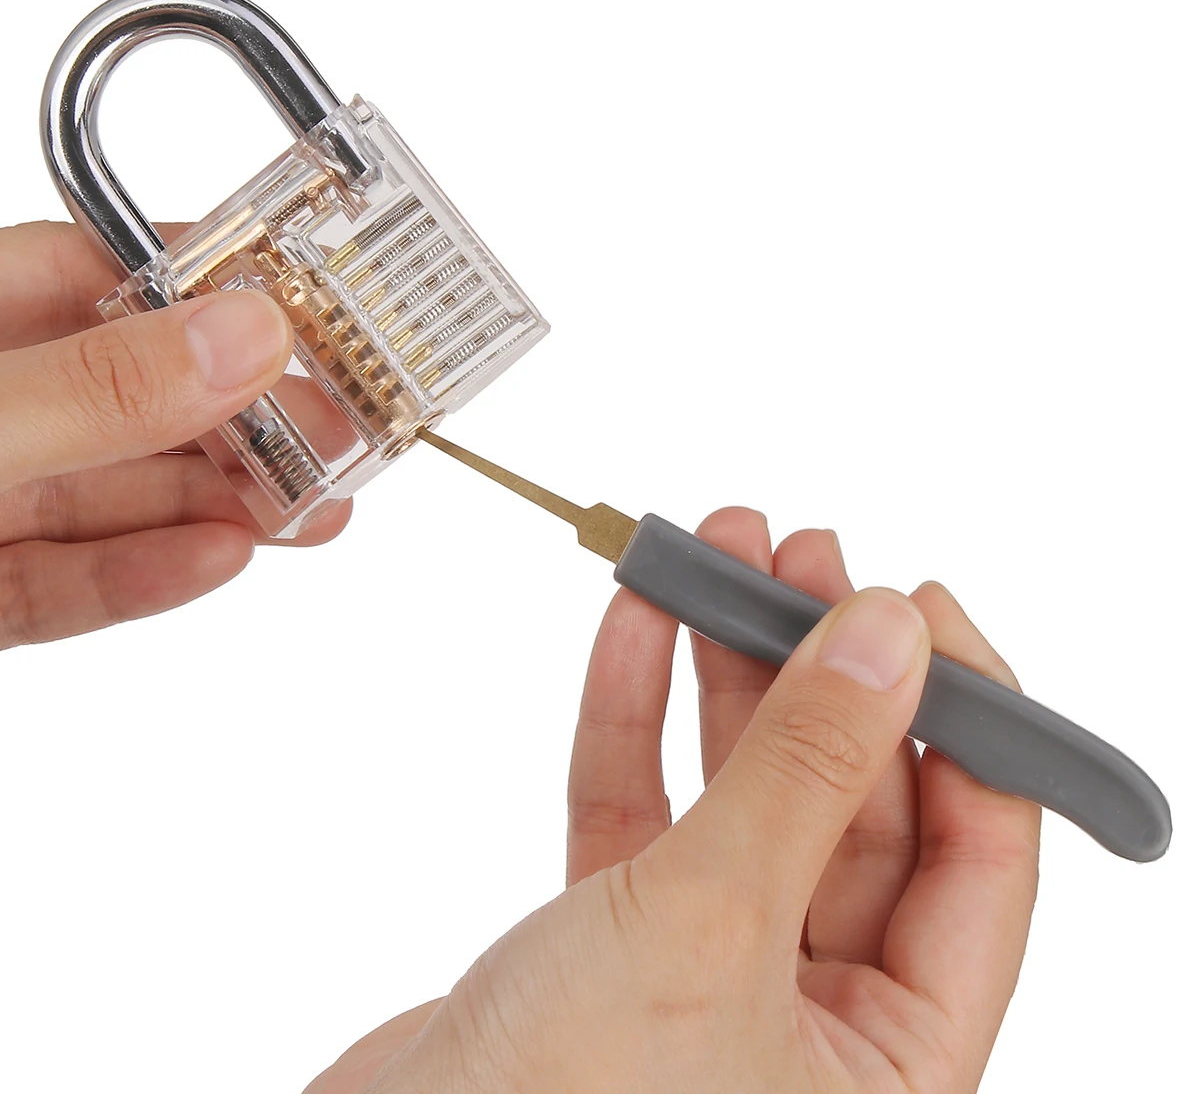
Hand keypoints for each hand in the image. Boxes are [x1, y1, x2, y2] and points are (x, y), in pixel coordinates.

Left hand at [0, 222, 347, 874]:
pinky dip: (131, 570)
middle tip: (323, 429)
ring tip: (303, 505)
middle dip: (205, 414)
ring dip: (190, 498)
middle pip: (85, 392)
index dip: (182, 293)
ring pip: (77, 491)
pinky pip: (43, 580)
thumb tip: (243, 333)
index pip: (60, 276)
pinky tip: (217, 559)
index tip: (287, 309)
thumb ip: (95, 393)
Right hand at [312, 512, 1039, 1092]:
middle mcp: (819, 1027)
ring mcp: (712, 980)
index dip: (966, 721)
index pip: (980, 864)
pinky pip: (648, 810)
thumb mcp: (711, 924)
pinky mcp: (613, 948)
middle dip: (826, 672)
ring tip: (721, 551)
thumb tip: (888, 637)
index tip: (920, 602)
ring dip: (730, 671)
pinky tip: (637, 622)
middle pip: (854, 810)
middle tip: (802, 555)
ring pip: (747, 796)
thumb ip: (805, 772)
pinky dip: (638, 715)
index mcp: (896, 1069)